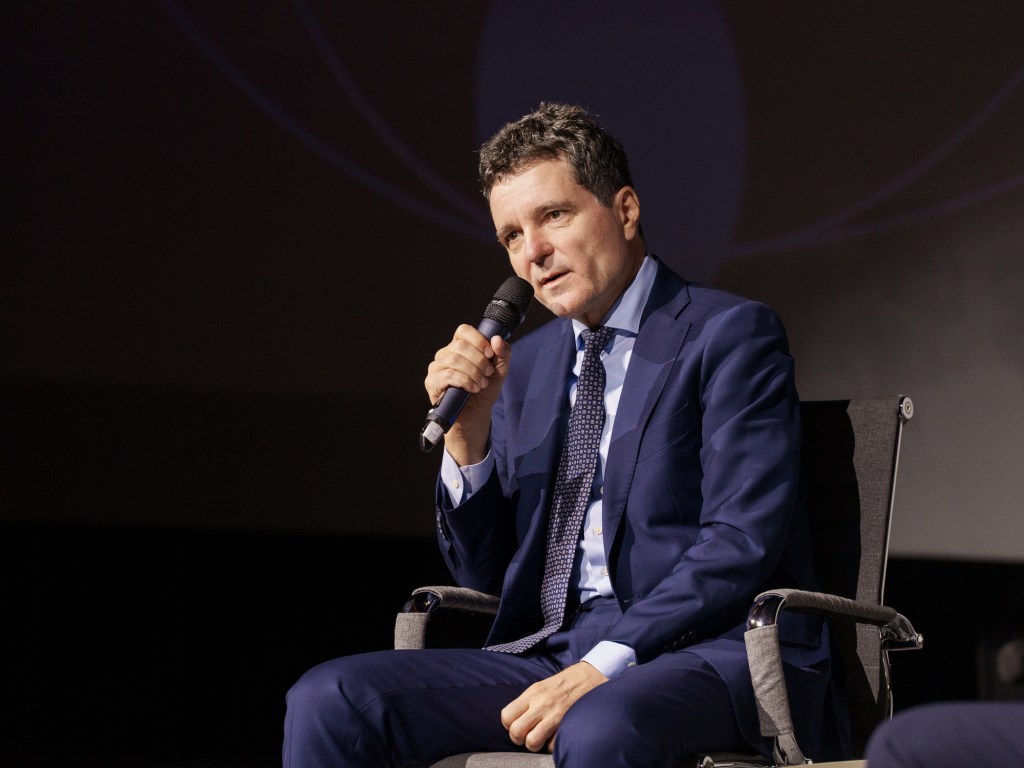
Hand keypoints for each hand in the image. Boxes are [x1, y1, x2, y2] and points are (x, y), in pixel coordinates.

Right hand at [424, 324, 510, 464]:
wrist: (476, 414)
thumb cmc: (485, 389)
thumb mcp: (499, 371)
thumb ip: (503, 354)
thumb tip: (497, 339)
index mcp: (459, 347)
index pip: (463, 331)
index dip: (478, 340)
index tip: (490, 354)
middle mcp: (445, 354)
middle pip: (460, 346)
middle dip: (479, 361)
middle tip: (488, 374)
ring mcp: (436, 368)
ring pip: (454, 360)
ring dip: (473, 372)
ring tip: (482, 383)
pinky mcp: (432, 382)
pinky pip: (448, 375)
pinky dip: (465, 381)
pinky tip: (473, 388)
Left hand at [501, 662, 606, 752]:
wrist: (589, 678)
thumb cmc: (563, 683)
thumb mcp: (540, 687)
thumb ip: (526, 702)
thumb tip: (513, 719)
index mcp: (532, 694)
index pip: (507, 716)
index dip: (509, 725)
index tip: (517, 724)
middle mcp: (540, 705)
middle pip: (516, 732)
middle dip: (519, 738)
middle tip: (526, 735)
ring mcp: (554, 716)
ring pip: (531, 742)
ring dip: (534, 744)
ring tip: (539, 738)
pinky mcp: (567, 725)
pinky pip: (552, 745)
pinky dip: (552, 745)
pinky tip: (554, 736)